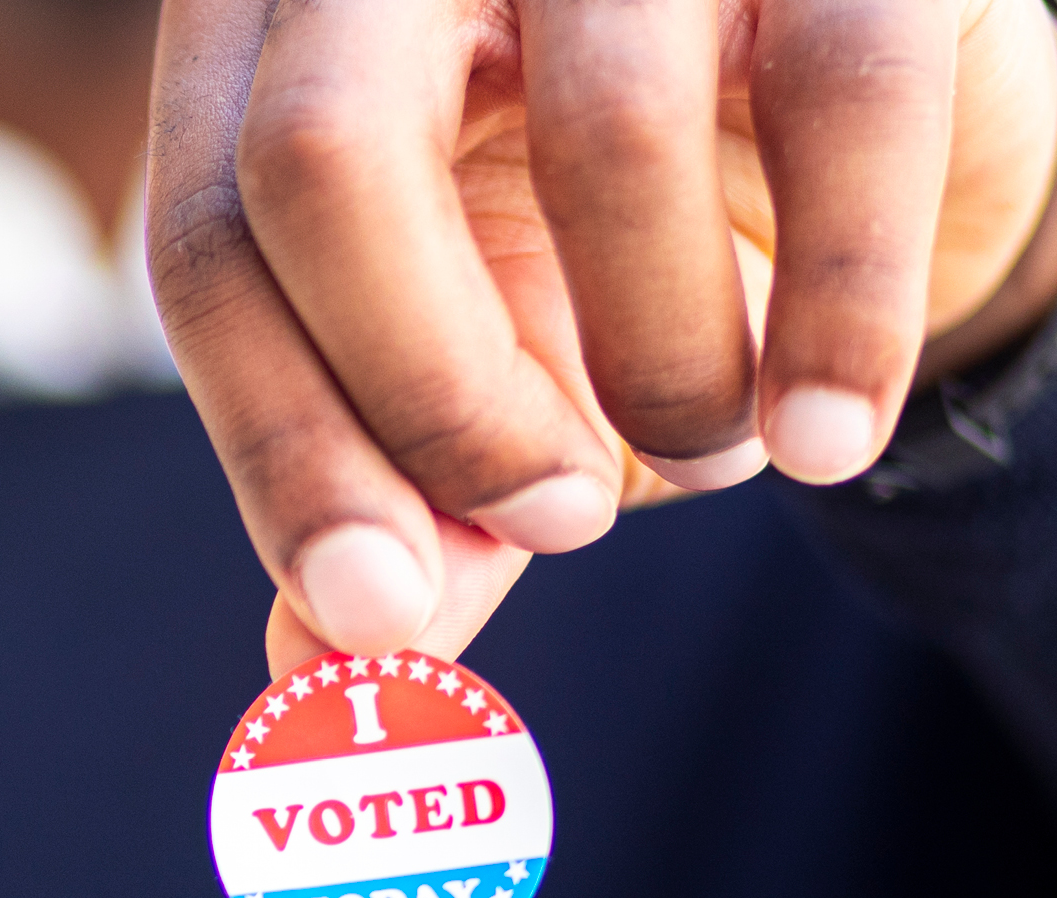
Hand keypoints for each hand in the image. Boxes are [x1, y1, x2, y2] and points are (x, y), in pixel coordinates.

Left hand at [147, 0, 1056, 671]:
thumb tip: (311, 675)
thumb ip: (405, 512)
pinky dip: (842, 320)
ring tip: (712, 445)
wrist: (843, 176)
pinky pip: (845, 108)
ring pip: (605, 140)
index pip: (210, 235)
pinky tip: (827, 438)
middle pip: (326, 160)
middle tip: (557, 518)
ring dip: (669, 381)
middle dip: (438, 401)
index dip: (283, 445)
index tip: (373, 614)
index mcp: (294, 39)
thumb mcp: (494, 398)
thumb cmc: (624, 279)